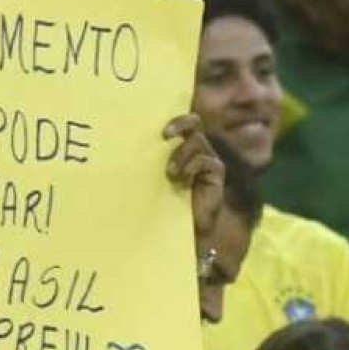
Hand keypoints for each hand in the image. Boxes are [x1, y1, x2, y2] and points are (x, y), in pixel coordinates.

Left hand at [163, 114, 223, 244]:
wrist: (188, 227)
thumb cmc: (169, 203)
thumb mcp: (159, 179)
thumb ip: (155, 163)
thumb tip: (131, 149)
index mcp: (185, 148)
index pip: (185, 124)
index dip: (177, 121)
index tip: (162, 133)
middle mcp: (198, 150)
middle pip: (194, 124)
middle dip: (179, 125)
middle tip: (165, 135)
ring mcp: (209, 160)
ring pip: (197, 142)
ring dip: (181, 155)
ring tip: (171, 173)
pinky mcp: (217, 172)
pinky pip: (205, 160)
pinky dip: (191, 168)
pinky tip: (184, 183)